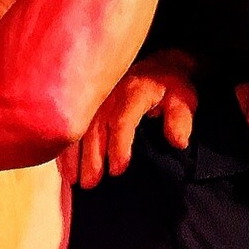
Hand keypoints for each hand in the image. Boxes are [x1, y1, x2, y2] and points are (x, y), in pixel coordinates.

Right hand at [75, 49, 198, 187]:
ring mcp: (96, 98)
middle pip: (96, 126)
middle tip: (90, 183)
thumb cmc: (169, 87)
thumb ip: (180, 119)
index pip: (122, 119)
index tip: (118, 170)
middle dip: (91, 157)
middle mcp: (111, 93)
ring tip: (73, 179)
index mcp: (135, 91)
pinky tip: (64, 166)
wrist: (156, 65)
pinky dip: (66, 146)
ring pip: (79, 127)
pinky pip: (71, 124)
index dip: (119, 145)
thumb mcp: (183, 99)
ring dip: (73, 154)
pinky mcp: (87, 103)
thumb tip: (178, 140)